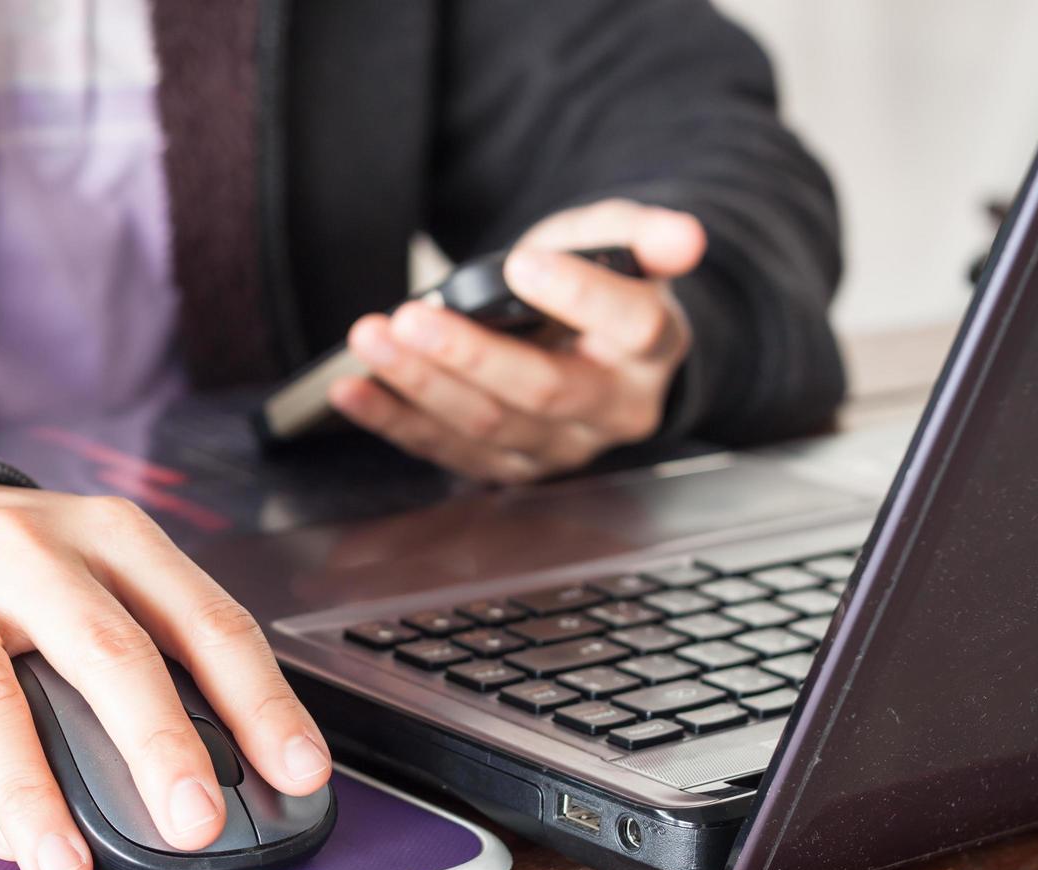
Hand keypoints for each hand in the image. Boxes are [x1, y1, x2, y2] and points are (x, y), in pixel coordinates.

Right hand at [0, 484, 330, 869]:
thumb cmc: (15, 562)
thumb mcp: (98, 568)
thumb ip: (158, 643)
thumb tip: (231, 756)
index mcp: (111, 535)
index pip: (205, 619)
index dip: (260, 699)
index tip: (299, 768)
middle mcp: (30, 552)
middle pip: (107, 652)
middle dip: (158, 745)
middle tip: (195, 821)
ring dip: (36, 792)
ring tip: (68, 864)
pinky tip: (5, 838)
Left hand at [331, 199, 705, 482]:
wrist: (583, 342)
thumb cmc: (595, 283)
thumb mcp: (615, 242)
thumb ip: (641, 235)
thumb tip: (685, 236)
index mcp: (653, 347)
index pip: (632, 327)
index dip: (580, 297)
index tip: (522, 264)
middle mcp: (615, 409)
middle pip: (544, 389)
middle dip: (471, 353)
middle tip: (411, 317)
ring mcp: (561, 446)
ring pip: (488, 426)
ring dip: (419, 384)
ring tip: (370, 340)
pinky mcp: (510, 465)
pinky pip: (446, 450)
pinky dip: (394, 420)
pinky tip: (352, 390)